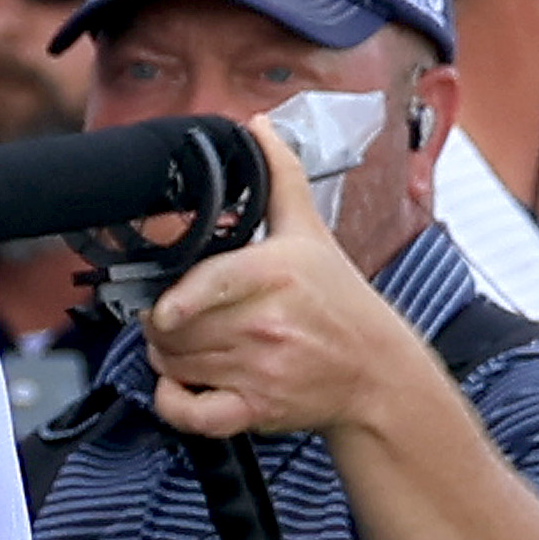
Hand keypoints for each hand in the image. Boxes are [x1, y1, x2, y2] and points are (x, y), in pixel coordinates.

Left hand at [142, 118, 426, 438]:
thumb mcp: (311, 233)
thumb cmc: (340, 302)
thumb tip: (258, 126)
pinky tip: (181, 386)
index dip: (168, 299)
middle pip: (171, 328)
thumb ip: (279, 177)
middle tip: (174, 320)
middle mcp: (265, 324)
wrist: (378, 372)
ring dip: (165, 356)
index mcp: (273, 274)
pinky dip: (173, 403)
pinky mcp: (256, 409)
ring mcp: (260, 370)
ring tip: (185, 344)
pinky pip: (189, 413)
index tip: (164, 302)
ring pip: (173, 364)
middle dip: (160, 324)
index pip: (197, 287)